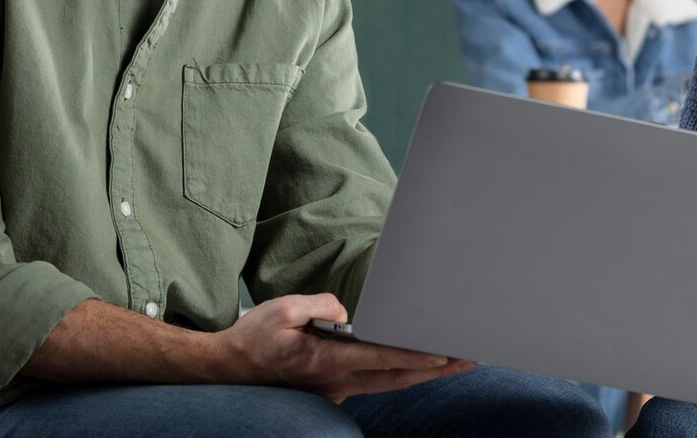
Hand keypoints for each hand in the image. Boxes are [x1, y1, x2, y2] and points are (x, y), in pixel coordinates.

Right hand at [216, 293, 473, 400]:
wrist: (228, 369)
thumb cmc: (254, 337)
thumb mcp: (282, 310)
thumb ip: (320, 306)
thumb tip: (347, 312)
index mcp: (325, 361)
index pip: (380, 359)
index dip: (414, 355)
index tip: (442, 353)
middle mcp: (335, 381)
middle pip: (395, 377)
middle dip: (434, 369)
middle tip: (468, 359)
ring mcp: (335, 389)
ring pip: (388, 383)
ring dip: (422, 372)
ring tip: (453, 362)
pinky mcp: (331, 388)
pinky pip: (373, 381)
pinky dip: (399, 373)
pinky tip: (416, 364)